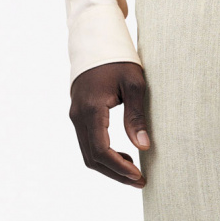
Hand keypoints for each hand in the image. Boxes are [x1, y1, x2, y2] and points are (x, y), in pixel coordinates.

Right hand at [69, 61, 149, 187]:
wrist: (95, 39)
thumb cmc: (118, 58)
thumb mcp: (134, 84)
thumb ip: (136, 117)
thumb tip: (143, 146)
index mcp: (91, 109)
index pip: (101, 150)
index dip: (119, 168)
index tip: (139, 176)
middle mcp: (78, 115)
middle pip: (92, 158)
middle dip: (116, 173)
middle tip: (140, 181)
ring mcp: (76, 116)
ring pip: (88, 153)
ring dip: (110, 167)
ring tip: (135, 172)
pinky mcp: (79, 115)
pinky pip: (88, 143)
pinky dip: (104, 155)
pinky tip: (125, 156)